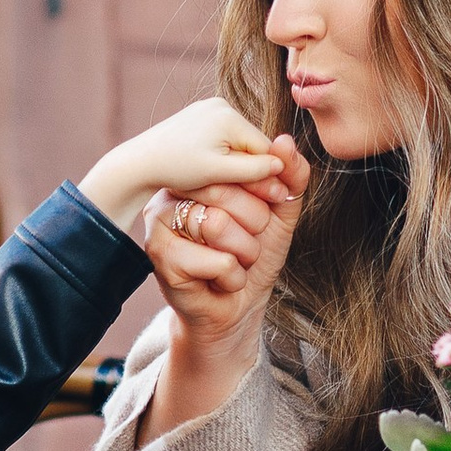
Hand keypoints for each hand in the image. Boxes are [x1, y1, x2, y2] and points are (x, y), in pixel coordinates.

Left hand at [79, 97, 286, 238]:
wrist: (138, 162)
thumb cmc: (176, 168)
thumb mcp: (218, 173)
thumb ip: (252, 170)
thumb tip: (280, 166)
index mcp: (230, 116)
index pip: (263, 147)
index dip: (265, 172)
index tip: (267, 195)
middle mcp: (221, 105)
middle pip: (251, 143)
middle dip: (248, 166)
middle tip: (240, 190)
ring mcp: (209, 107)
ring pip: (237, 141)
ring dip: (234, 161)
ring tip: (217, 179)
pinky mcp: (199, 114)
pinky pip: (222, 137)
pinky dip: (219, 153)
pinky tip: (206, 167)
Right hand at [145, 137, 308, 438]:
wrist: (237, 308)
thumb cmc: (254, 256)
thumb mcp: (281, 212)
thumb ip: (289, 176)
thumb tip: (286, 141)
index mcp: (200, 175)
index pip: (235, 165)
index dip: (263, 190)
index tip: (270, 211)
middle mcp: (173, 193)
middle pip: (224, 191)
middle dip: (253, 226)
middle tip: (249, 244)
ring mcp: (160, 224)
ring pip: (217, 224)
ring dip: (243, 253)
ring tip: (234, 261)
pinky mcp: (160, 258)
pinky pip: (215, 260)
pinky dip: (232, 277)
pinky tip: (221, 282)